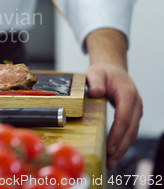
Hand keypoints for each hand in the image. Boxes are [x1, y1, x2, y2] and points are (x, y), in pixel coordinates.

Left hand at [85, 28, 141, 169]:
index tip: (109, 147)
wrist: (113, 69)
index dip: (117, 134)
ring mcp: (136, 110)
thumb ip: (95, 81)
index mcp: (127, 94)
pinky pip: (129, 131)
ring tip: (111, 161)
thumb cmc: (103, 72)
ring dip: (123, 148)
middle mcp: (136, 103)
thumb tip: (96, 93)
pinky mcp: (133, 115)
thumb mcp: (95, 72)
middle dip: (121, 147)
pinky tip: (114, 152)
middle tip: (110, 160)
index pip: (124, 118)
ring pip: (132, 133)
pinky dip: (123, 143)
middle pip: (131, 129)